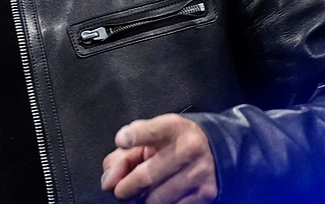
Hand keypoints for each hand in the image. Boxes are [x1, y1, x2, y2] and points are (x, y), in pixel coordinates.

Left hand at [101, 114, 217, 203]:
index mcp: (173, 127)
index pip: (151, 131)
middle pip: (147, 176)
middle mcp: (189, 148)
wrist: (215, 148)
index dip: (134, 136)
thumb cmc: (173, 142)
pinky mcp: (206, 193)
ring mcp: (199, 172)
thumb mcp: (150, 137)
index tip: (122, 141)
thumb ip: (125, 153)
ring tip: (145, 192)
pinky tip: (162, 196)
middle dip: (126, 187)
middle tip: (121, 190)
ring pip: (156, 198)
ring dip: (144, 199)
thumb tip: (109, 181)